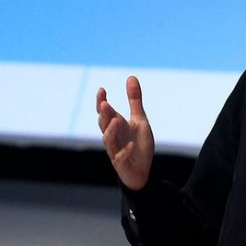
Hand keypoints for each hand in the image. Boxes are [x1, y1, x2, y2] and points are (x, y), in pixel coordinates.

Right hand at [96, 76, 154, 190]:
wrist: (143, 169)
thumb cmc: (139, 143)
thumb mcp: (140, 119)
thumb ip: (134, 100)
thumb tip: (131, 76)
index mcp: (116, 125)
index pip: (104, 112)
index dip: (101, 101)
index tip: (102, 89)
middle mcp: (113, 136)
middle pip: (103, 124)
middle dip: (104, 114)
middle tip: (104, 103)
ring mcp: (116, 150)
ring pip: (108, 140)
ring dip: (111, 131)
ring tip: (116, 120)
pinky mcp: (122, 164)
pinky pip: (120, 158)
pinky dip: (125, 151)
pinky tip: (132, 145)